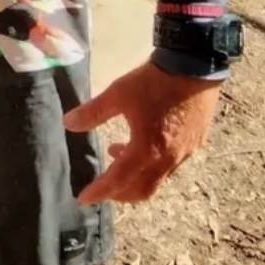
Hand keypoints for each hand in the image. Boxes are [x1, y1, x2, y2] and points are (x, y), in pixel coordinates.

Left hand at [64, 60, 221, 204]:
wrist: (195, 66)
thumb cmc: (154, 82)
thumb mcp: (118, 93)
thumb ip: (93, 112)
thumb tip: (68, 123)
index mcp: (147, 150)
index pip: (118, 180)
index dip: (100, 191)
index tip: (83, 198)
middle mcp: (168, 160)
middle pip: (142, 190)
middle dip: (119, 193)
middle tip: (103, 187)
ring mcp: (185, 153)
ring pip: (158, 178)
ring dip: (135, 176)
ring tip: (116, 153)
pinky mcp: (195, 143)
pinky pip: (171, 165)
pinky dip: (152, 164)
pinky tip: (144, 143)